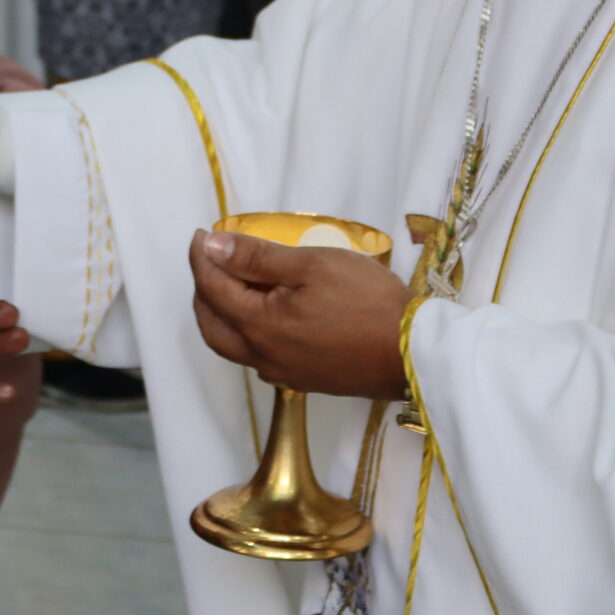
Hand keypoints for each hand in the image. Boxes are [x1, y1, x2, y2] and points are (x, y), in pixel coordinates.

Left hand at [190, 229, 410, 400]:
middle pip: (211, 324)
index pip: (212, 288)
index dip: (202, 257)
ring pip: (231, 344)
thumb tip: (212, 247)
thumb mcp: (313, 265)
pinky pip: (256, 356)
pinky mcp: (301, 380)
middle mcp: (262, 356)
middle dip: (203, 289)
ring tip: (232, 282)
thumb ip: (257, 258)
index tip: (201, 234)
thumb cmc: (366, 302)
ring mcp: (282, 373)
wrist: (412, 354)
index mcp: (259, 325)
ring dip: (220, 313)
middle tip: (210, 258)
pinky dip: (244, 331)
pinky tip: (263, 314)